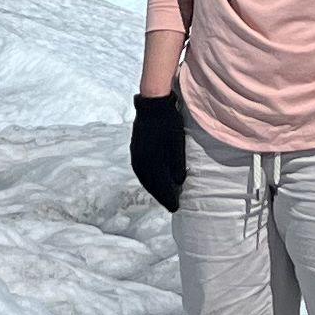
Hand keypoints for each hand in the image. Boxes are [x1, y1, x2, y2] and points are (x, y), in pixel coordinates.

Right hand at [129, 92, 186, 210]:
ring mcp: (136, 157)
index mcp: (152, 163)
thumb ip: (177, 166)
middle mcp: (141, 163)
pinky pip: (141, 172)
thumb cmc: (169, 124)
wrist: (153, 106)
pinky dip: (148, 180)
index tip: (176, 208)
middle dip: (161, 196)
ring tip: (163, 195)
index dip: (169, 198)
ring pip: (145, 179)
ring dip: (154, 189)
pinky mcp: (135, 151)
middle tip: (171, 205)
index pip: (161, 187)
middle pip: (151, 185)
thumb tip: (178, 182)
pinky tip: (153, 181)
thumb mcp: (177, 145)